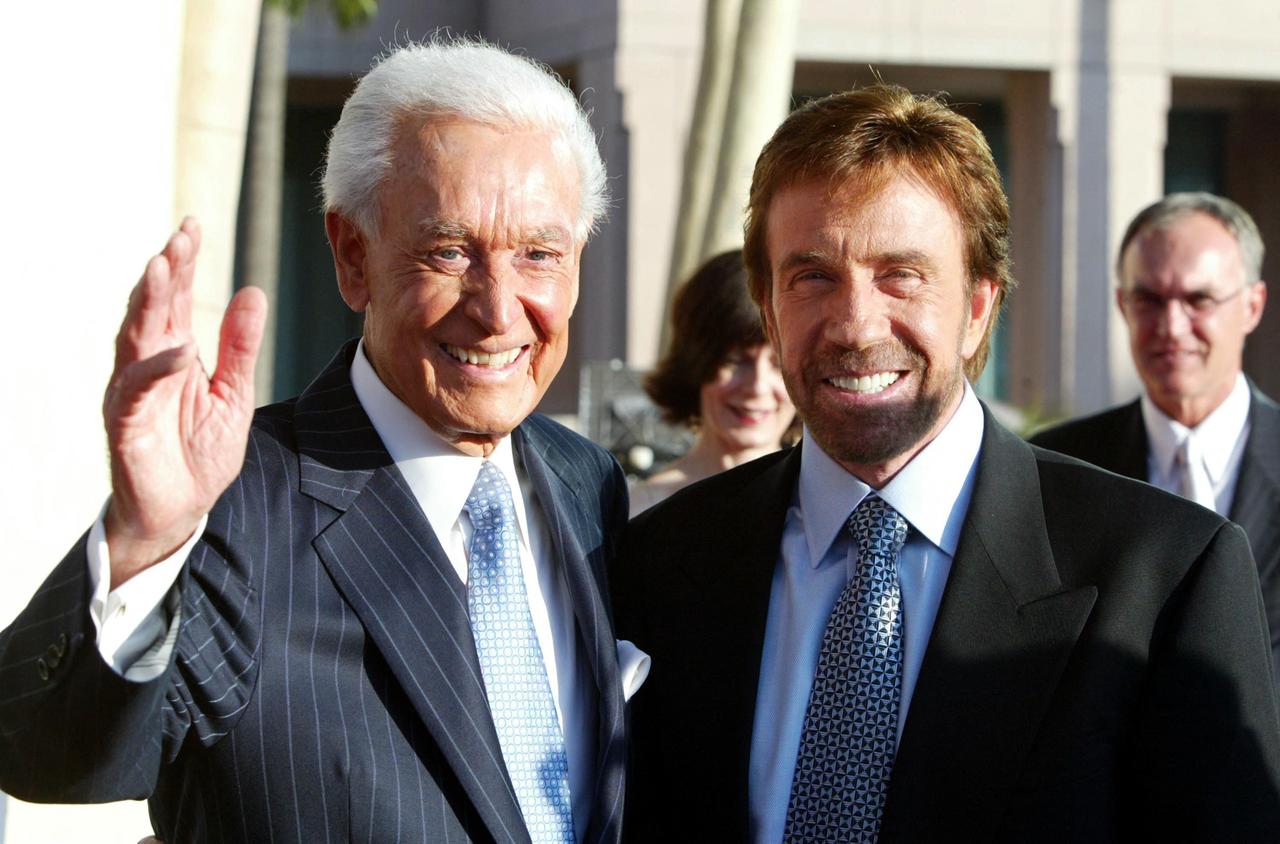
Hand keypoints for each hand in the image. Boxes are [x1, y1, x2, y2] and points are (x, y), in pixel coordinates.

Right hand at [103, 218, 266, 587]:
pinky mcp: (126, 423)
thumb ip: (239, 346)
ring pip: (134, 337)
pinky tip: (178, 350)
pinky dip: (157, 368)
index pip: (174, 298)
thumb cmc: (200, 453)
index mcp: (172, 353)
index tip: (193, 227)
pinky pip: (137, 390)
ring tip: (162, 266)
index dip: (181, 263)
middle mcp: (146, 364)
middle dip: (164, 270)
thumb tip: (251, 292)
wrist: (181, 511)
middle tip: (180, 235)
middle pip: (151, 307)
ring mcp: (132, 392)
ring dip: (148, 302)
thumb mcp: (233, 394)